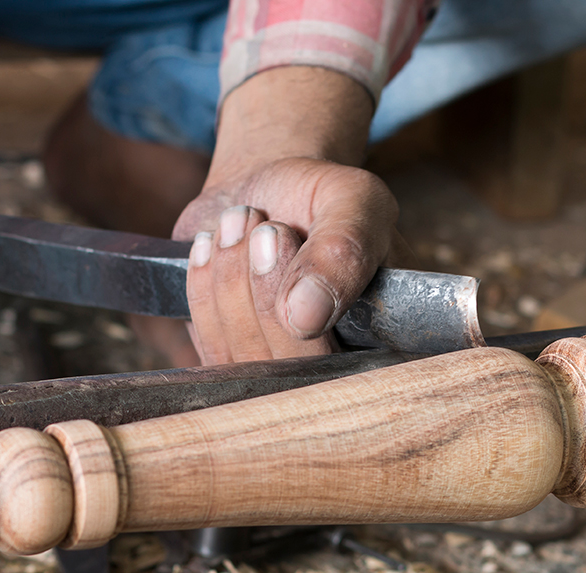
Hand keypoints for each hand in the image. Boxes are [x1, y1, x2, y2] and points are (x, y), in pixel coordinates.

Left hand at [162, 65, 415, 365]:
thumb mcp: (352, 201)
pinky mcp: (232, 360)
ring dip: (231, 281)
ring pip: (243, 358)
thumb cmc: (321, 195)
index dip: (308, 311)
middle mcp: (333, 368)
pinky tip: (212, 244)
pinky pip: (208, 345)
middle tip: (264, 227)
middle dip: (264, 289)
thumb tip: (303, 320)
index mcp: (382, 338)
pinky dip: (203, 288)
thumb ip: (342, 254)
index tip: (281, 233)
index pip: (349, 367)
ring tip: (239, 220)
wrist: (268, 188)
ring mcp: (278, 371)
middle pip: (289, 369)